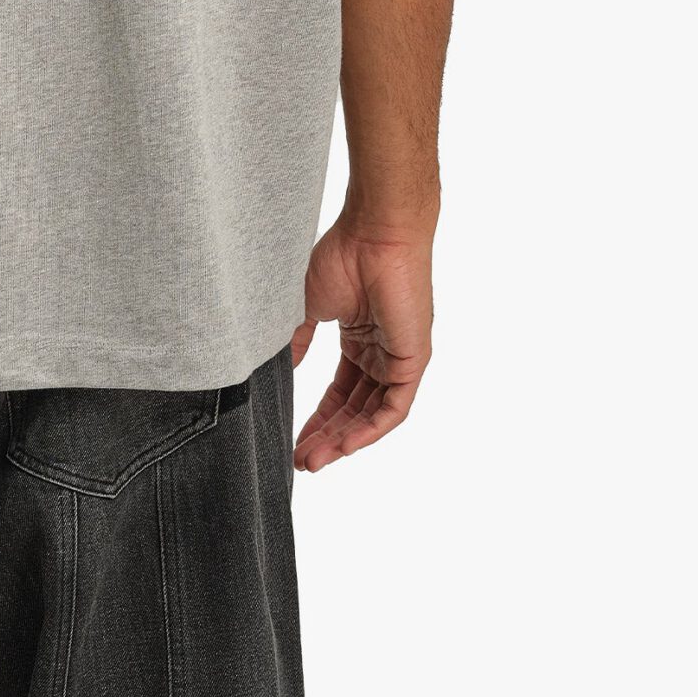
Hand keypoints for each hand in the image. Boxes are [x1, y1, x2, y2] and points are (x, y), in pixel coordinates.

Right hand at [290, 213, 433, 469]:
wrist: (373, 235)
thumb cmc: (343, 257)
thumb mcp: (309, 306)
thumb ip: (298, 340)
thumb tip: (284, 368)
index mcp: (361, 339)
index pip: (340, 392)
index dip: (318, 418)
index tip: (294, 440)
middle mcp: (382, 353)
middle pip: (354, 409)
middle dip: (327, 438)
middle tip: (302, 461)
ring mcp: (399, 359)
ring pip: (373, 415)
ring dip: (345, 441)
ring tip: (315, 460)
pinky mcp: (413, 361)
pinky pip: (394, 409)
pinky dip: (370, 430)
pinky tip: (344, 446)